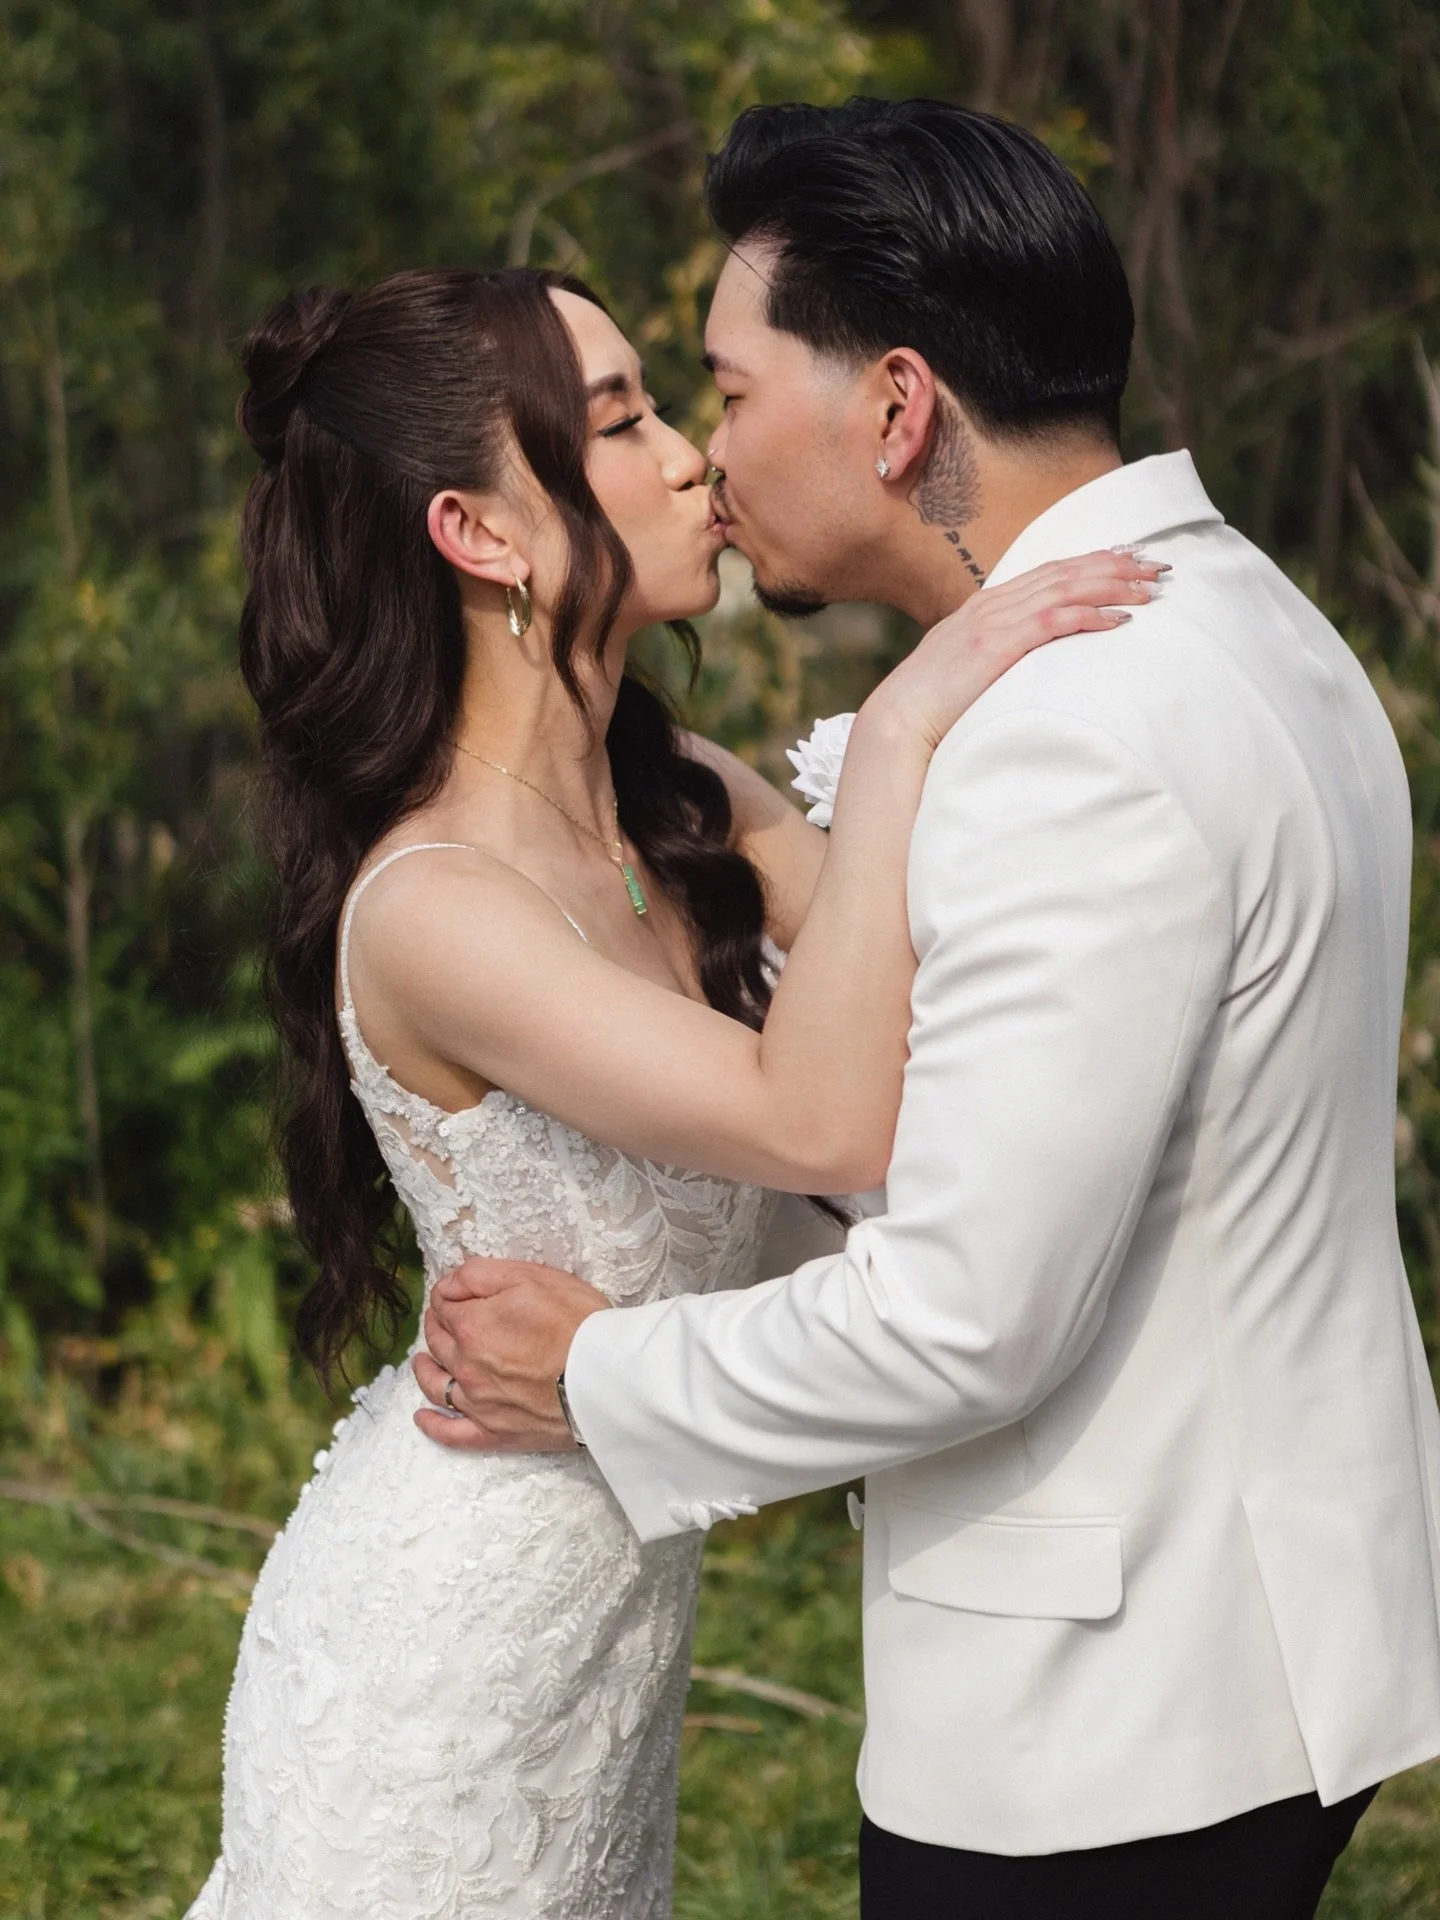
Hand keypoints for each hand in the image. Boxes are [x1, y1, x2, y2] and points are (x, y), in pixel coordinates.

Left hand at [412, 1259, 610, 1452]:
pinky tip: (422, 1418)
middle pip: (438, 1342)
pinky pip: (454, 1434)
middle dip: (437, 1325)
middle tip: (445, 1318)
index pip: (444, 1305)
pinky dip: (433, 1426)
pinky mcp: (496, 1432)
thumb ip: (481, 1274)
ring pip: (437, 1385)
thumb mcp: (533, 1277)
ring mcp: (479, 1403)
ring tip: (423, 1361)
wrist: (609, 1379)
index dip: (448, 1295)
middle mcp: (467, 1366)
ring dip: (426, 1369)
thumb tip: (448, 1283)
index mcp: (471, 1326)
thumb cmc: (578, 1324)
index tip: (456, 1292)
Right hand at [870, 550, 1166, 750]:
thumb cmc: (932, 703)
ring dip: (1111, 587)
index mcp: (986, 604)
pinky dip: (1088, 617)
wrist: (899, 720)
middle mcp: (992, 603)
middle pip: (1064, 572)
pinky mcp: (996, 647)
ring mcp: (993, 622)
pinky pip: (1052, 622)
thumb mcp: (965, 665)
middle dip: (1114, 567)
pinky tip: (1119, 622)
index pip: (1050, 571)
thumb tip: (1026, 657)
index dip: (1093, 562)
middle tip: (1157, 569)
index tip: (1130, 561)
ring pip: (1064, 589)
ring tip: (1149, 590)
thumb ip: (996, 650)